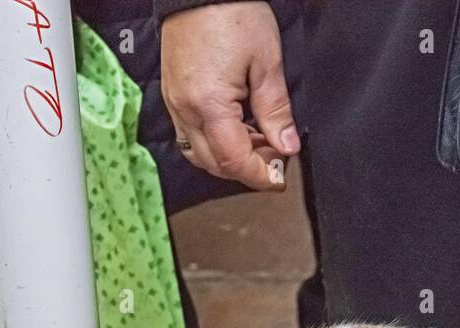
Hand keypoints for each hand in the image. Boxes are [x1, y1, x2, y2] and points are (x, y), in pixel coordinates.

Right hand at [161, 2, 299, 191]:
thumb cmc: (231, 12)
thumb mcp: (266, 62)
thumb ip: (276, 110)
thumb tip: (286, 145)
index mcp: (209, 105)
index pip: (234, 161)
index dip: (259, 176)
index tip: (279, 178)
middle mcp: (185, 110)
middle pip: (214, 164)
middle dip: (246, 169)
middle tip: (274, 158)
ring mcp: (175, 104)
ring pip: (200, 153)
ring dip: (229, 157)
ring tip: (257, 141)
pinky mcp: (172, 94)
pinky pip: (190, 134)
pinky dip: (215, 141)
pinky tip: (236, 127)